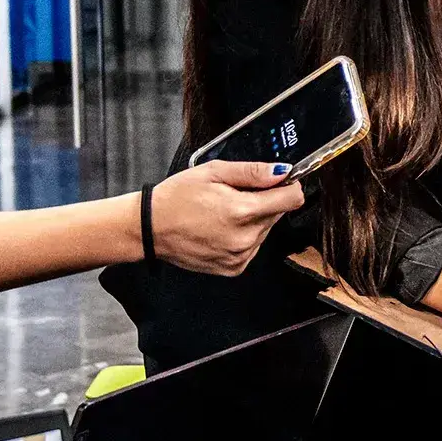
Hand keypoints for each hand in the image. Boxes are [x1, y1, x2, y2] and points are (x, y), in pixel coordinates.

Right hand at [150, 161, 304, 275]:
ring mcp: (240, 256)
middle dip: (265, 201)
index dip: (288, 185)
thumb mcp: (214, 172)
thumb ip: (252, 172)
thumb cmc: (177, 197)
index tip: (279, 181)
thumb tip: (282, 172)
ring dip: (253, 219)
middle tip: (235, 195)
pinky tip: (221, 228)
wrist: (150, 228)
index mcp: (242, 211)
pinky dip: (243, 236)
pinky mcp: (234, 268)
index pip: (292, 199)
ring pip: (266, 230)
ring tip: (223, 212)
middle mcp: (245, 238)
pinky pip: (253, 247)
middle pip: (278, 214)